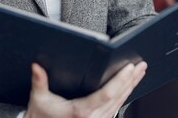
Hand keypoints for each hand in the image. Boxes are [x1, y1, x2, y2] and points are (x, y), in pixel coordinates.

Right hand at [24, 62, 146, 117]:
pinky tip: (130, 86)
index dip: (120, 80)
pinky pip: (116, 108)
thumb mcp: (39, 100)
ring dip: (131, 87)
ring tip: (140, 72)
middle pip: (118, 97)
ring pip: (119, 103)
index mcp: (80, 112)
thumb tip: (36, 66)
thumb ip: (39, 82)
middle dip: (131, 80)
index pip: (106, 94)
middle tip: (141, 64)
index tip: (129, 68)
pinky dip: (125, 95)